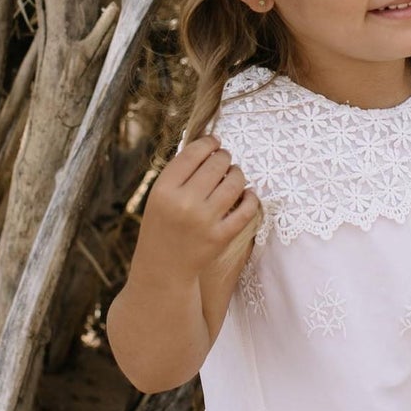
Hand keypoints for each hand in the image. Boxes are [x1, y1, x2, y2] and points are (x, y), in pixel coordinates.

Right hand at [132, 134, 258, 287]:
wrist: (162, 268)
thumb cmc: (162, 226)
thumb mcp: (159, 196)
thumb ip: (180, 172)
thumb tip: (209, 144)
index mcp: (164, 189)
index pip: (193, 153)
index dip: (208, 142)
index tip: (215, 142)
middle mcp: (184, 203)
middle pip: (216, 164)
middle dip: (224, 157)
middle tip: (225, 159)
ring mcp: (204, 221)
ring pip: (235, 182)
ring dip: (238, 174)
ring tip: (235, 175)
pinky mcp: (221, 237)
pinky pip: (247, 209)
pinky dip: (251, 198)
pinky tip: (248, 194)